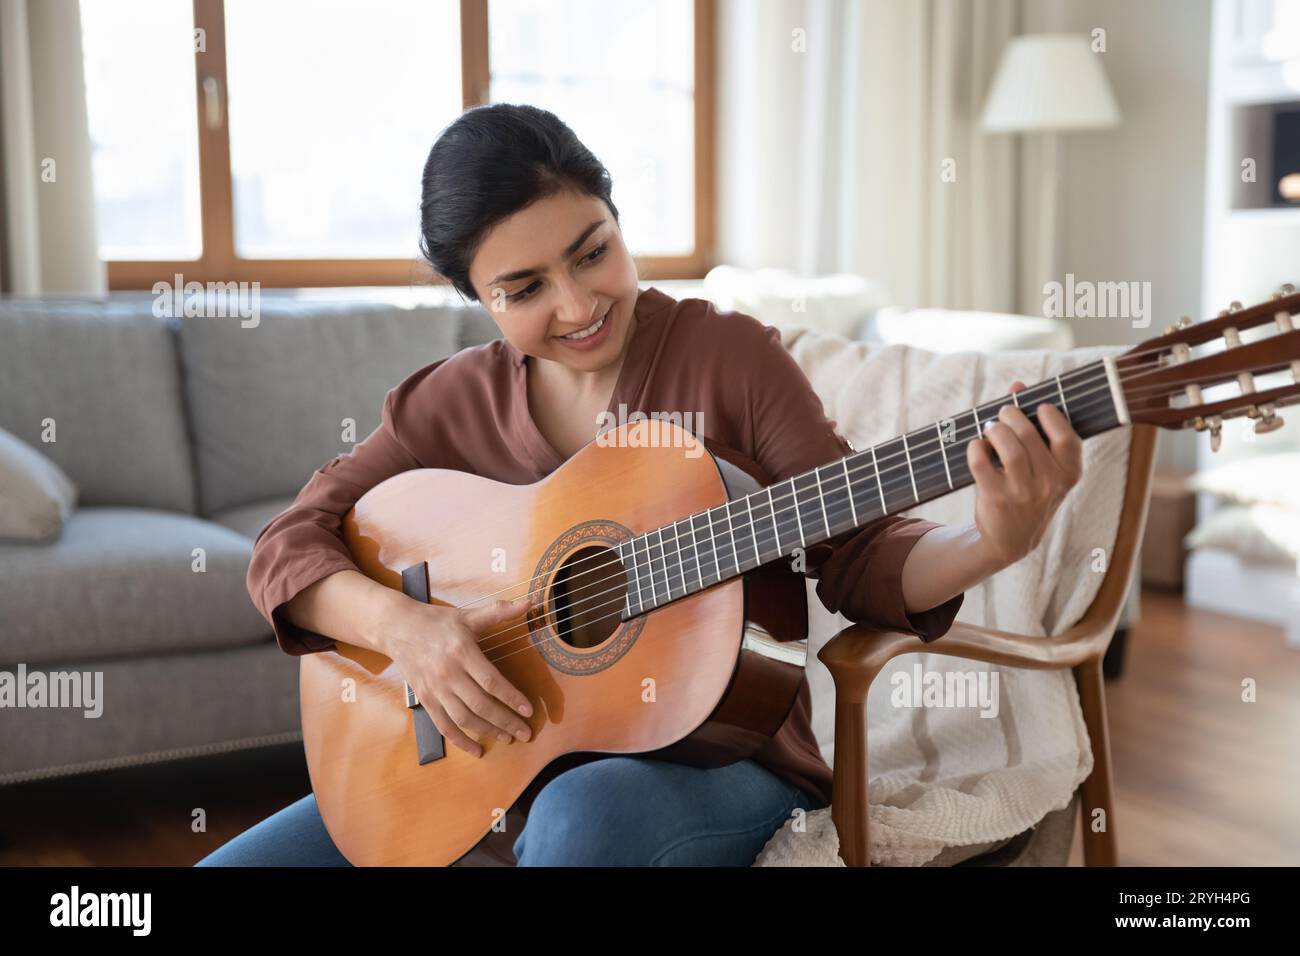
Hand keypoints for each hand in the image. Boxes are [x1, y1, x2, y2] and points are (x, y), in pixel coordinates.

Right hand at [382, 595, 536, 758]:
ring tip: (508, 738)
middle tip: (525, 733)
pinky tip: (477, 750)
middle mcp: (448, 673)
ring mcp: (435, 689)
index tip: (528, 710)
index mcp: (462, 652)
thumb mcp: (468, 615)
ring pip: (464, 718)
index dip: (511, 697)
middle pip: (481, 704)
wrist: (397, 628)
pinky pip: (444, 725)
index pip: (491, 681)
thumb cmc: (438, 622)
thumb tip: (528, 603)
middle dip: (505, 721)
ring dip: (487, 732)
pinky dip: (460, 740)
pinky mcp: (425, 699)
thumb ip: (499, 613)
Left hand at [966, 381, 1082, 569]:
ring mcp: (1022, 493)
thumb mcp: (1042, 466)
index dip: (1051, 416)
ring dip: (995, 429)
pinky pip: (981, 463)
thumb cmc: (1029, 491)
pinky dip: (976, 448)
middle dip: (1012, 416)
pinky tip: (977, 445)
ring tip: (990, 426)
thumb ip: (1035, 424)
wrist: (1010, 540)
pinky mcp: (996, 499)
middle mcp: (1049, 484)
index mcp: (1069, 474)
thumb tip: (1017, 384)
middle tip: (1004, 412)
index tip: (1039, 407)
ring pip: (1007, 448)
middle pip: (1029, 435)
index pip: (1066, 437)